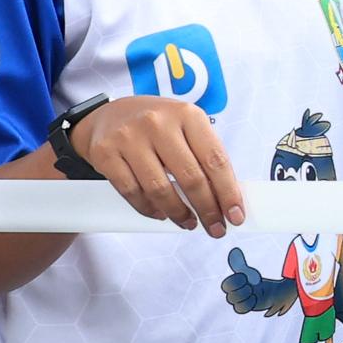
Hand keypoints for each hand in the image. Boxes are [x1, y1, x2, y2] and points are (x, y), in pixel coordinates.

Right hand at [66, 94, 245, 235]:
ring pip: (160, 189)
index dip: (228, 192)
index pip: (215, 159)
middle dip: (207, 209)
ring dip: (178, 213)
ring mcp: (129, 137)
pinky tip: (160, 214)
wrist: (109, 115)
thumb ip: (205, 157)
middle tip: (215, 228)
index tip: (236, 215)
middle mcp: (158, 123)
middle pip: (190, 177)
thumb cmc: (157, 125)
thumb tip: (227, 198)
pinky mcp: (106, 153)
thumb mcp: (186, 128)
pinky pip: (132, 192)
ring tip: (188, 223)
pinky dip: (149, 209)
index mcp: (187, 115)